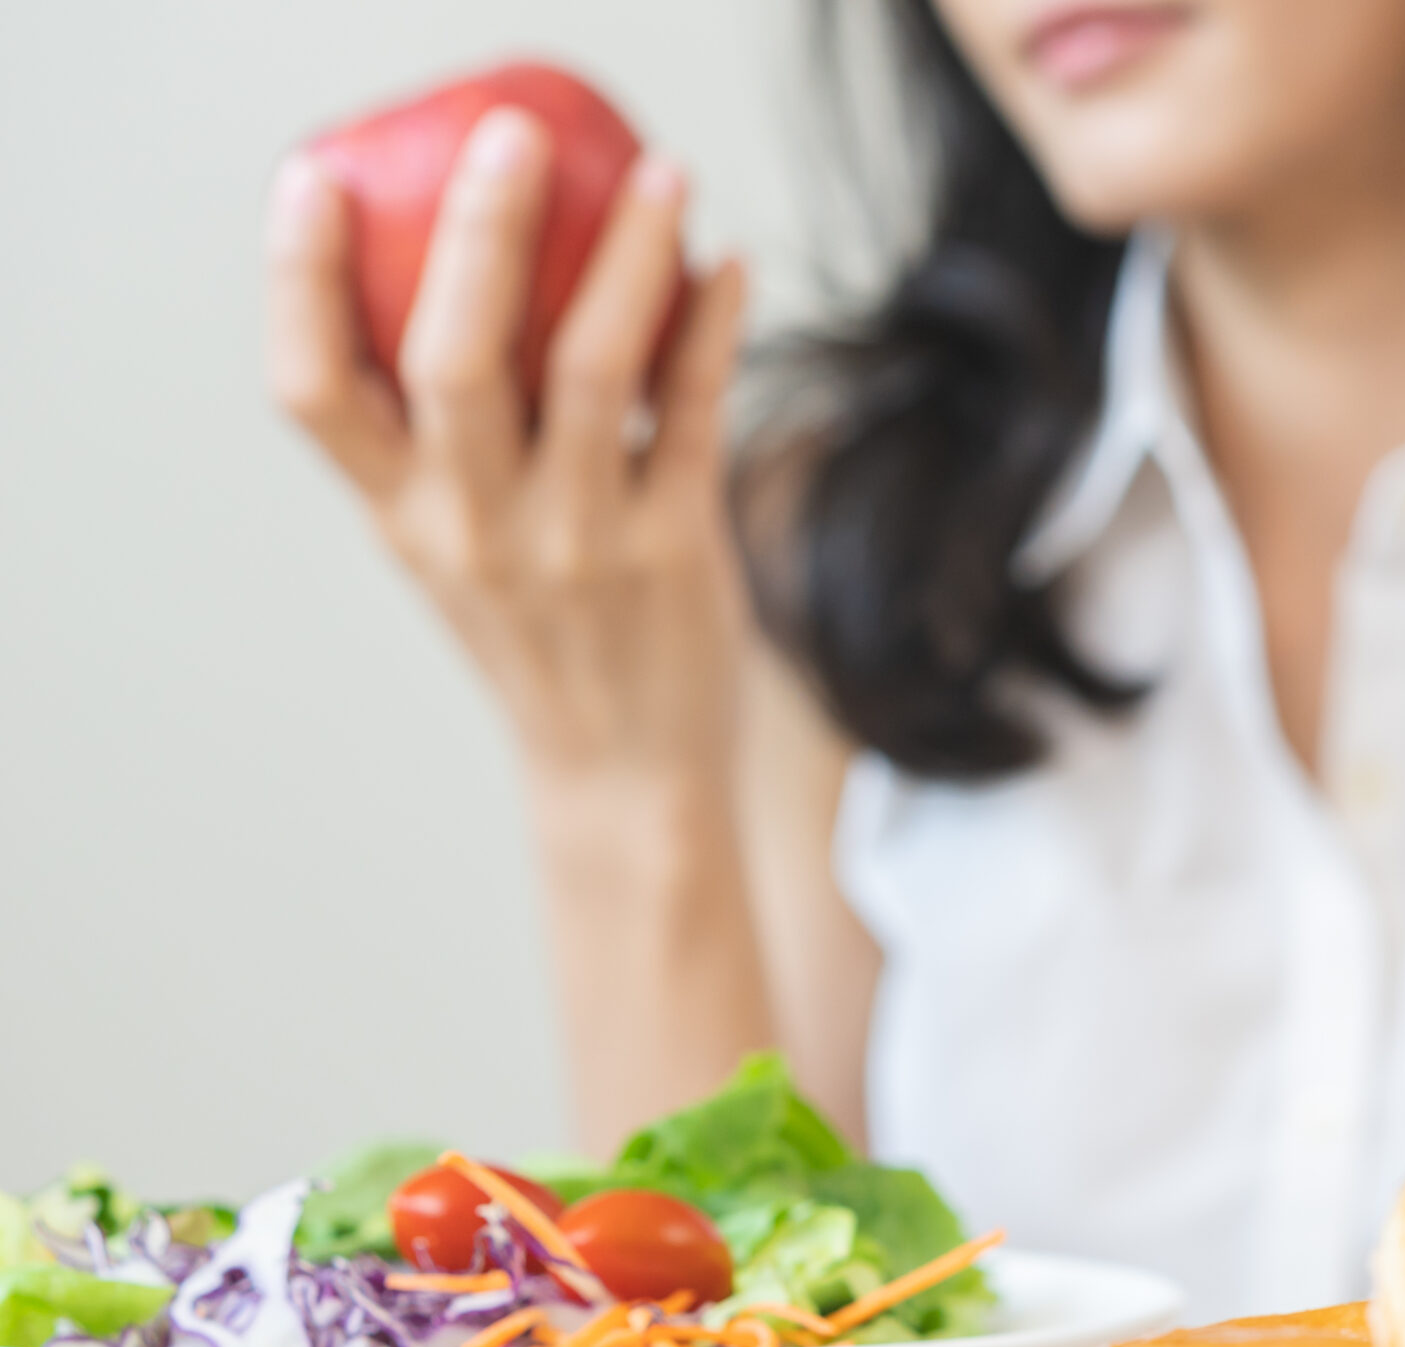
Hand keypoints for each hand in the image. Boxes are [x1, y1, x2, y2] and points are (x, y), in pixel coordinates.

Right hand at [266, 107, 751, 788]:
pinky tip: (730, 264)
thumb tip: (478, 276)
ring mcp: (581, 543)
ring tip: (666, 174)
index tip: (314, 180)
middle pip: (456, 358)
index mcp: (402, 518)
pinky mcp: (677, 552)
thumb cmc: (542, 636)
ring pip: (597, 369)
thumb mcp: (454, 549)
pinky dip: (714, 324)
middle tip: (513, 137)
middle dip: (483, 232)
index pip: (312, 394)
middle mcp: (478, 530)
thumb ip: (445, 444)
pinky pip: (697, 411)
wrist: (625, 776)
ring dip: (633, 256)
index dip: (299, 282)